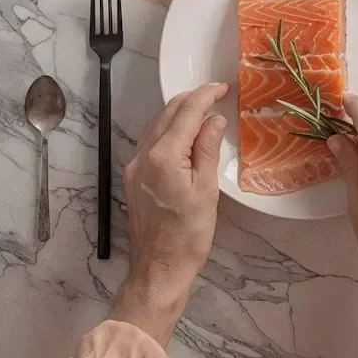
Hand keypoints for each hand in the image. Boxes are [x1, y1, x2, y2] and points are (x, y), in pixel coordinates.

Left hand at [109, 83, 227, 345]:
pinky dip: (168, 129)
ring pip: (156, 124)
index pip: (186, 112)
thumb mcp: (207, 191)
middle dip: (192, 99)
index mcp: (164, 156)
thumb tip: (214, 119)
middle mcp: (143, 155)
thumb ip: (208, 150)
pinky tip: (183, 134)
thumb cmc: (188, 235)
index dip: (206, 95)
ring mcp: (134, 166)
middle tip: (217, 95)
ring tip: (203, 111)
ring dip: (179, 112)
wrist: (158, 270)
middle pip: (168, 113)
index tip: (224, 87)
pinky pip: (150, 141)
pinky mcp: (133, 178)